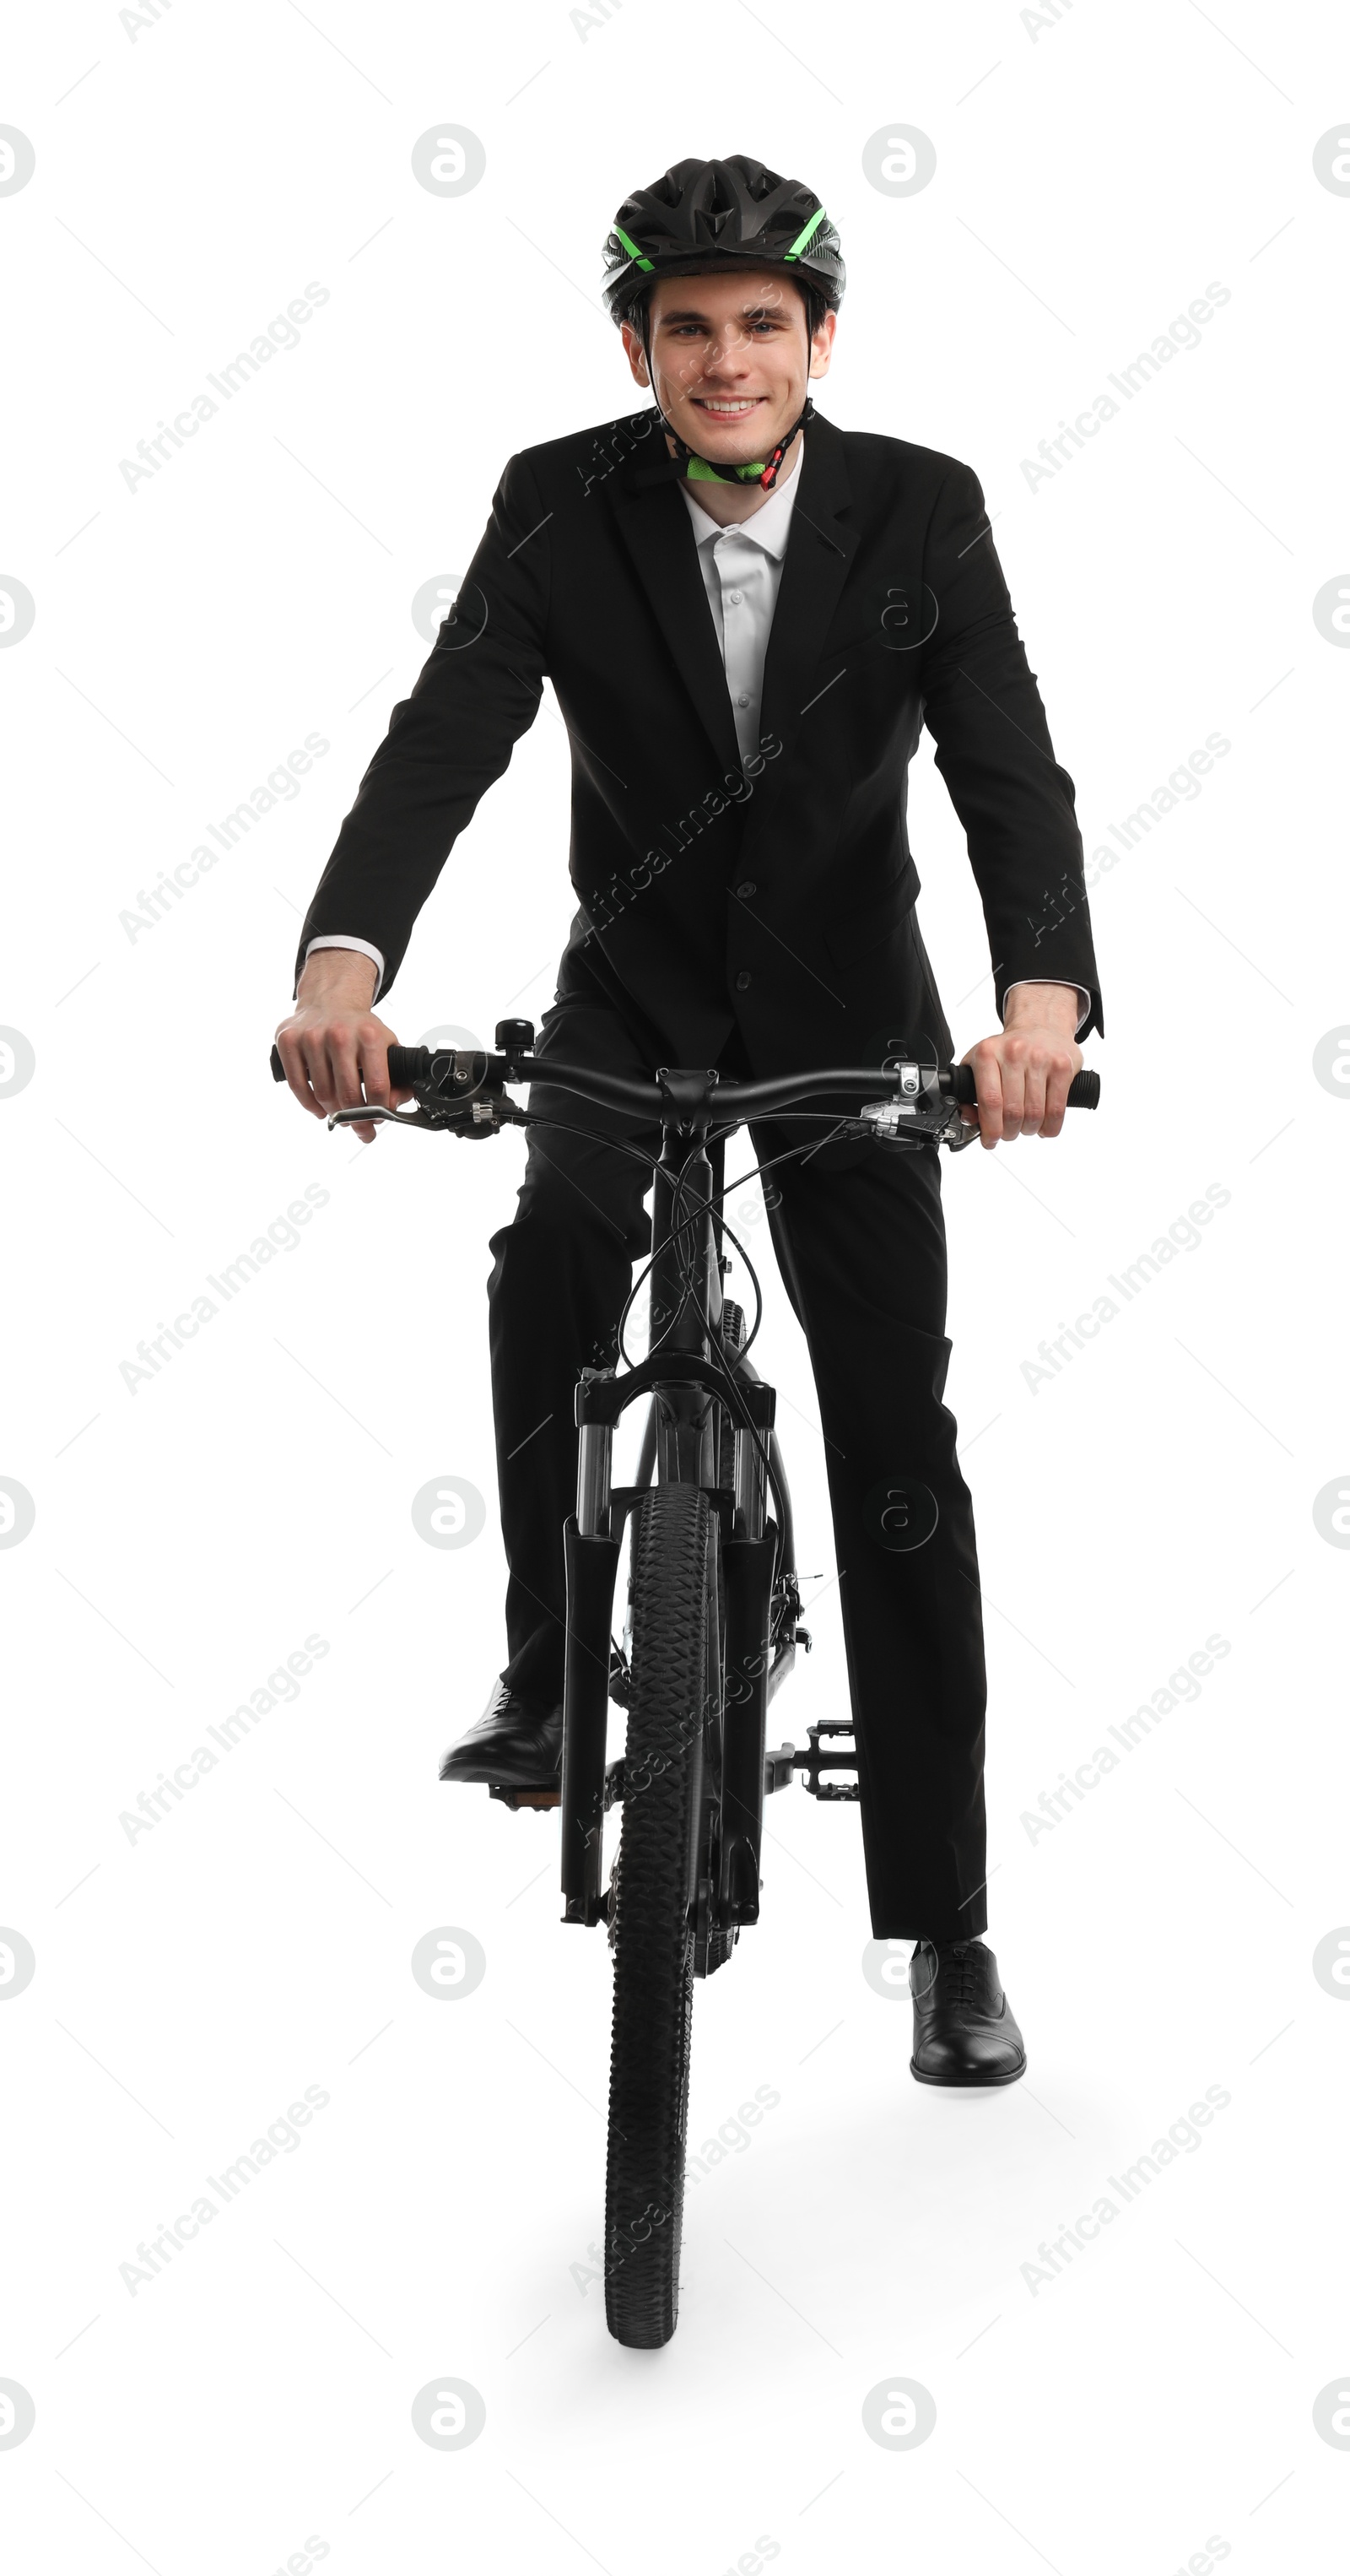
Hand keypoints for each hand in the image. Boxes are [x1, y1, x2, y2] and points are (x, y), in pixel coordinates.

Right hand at [275, 950, 409, 1144]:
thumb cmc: (358, 1028)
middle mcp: (339, 1035)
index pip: (377, 1086)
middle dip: (357, 1121)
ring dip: (334, 1114)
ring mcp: (311, 1037)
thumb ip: (397, 1074)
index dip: (379, 1111)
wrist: (329, 998)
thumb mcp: (385, 1043)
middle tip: (361, 1130)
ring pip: (323, 1094)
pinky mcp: (288, 1041)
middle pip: (348, 1095)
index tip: (379, 1121)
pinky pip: (298, 1086)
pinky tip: (320, 1110)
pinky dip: (310, 1105)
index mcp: (369, 1035)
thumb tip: (396, 1105)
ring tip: (341, 1118)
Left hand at [960, 984, 1082, 1149]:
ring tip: (1025, 1128)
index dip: (990, 1128)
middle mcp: (1014, 1053)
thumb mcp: (981, 1063)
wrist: (1041, 1025)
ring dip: (1028, 1130)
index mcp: (988, 1053)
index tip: (990, 1140)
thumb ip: (969, 1092)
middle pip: (1012, 1112)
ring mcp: (1041, 1059)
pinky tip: (1043, 1127)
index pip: (990, 1100)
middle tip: (1008, 1134)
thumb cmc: (1008, 1051)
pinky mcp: (1062, 1066)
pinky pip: (1057, 1109)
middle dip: (1009, 1132)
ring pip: (1035, 1114)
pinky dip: (1050, 1127)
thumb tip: (968, 1117)